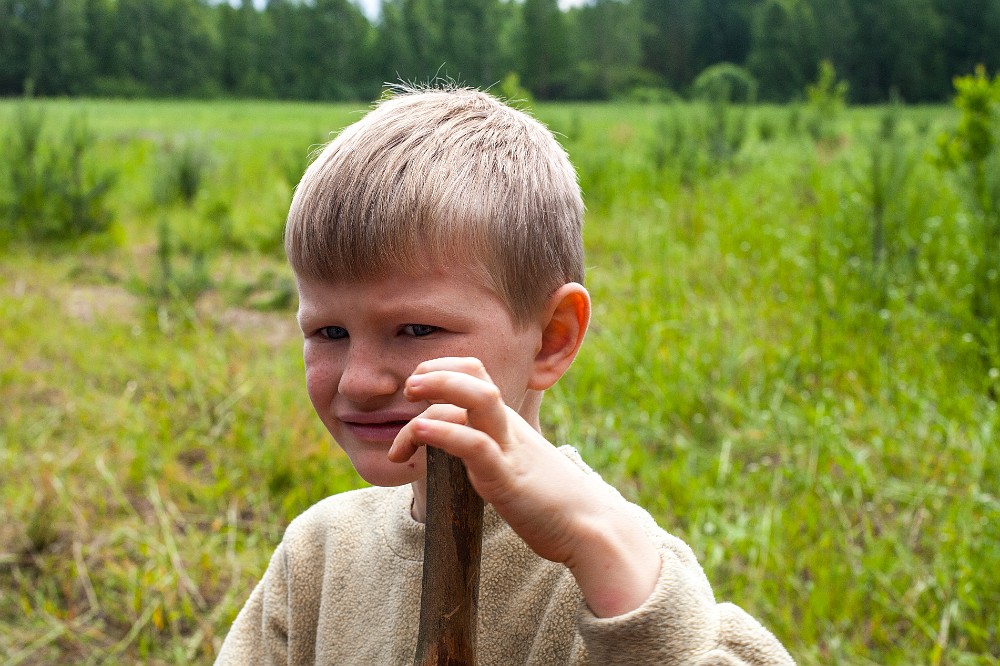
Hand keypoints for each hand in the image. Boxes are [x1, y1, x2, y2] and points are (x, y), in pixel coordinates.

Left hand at [388, 357, 660, 616]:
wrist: (591, 528)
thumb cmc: (550, 501)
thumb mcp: (513, 465)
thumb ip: (488, 451)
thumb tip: (457, 452)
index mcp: (506, 422)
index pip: (475, 372)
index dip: (442, 368)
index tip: (416, 386)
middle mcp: (507, 427)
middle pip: (474, 375)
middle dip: (435, 372)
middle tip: (407, 388)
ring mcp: (509, 450)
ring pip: (478, 399)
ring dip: (440, 388)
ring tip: (409, 395)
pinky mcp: (508, 479)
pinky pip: (475, 445)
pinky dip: (444, 433)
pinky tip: (420, 434)